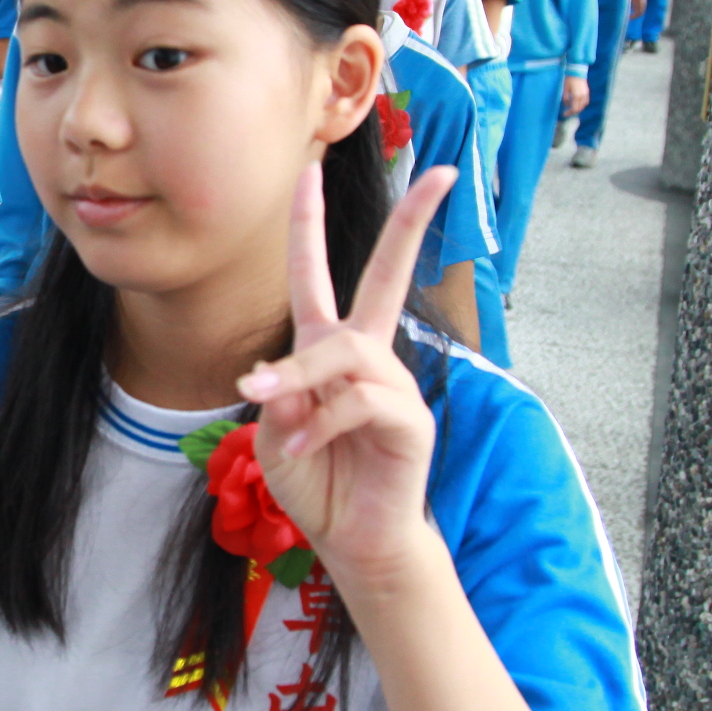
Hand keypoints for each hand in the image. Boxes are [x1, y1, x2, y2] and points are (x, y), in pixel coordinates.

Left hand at [235, 163, 448, 597]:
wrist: (352, 540)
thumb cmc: (315, 483)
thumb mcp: (275, 437)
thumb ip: (280, 400)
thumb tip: (291, 376)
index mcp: (329, 351)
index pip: (317, 277)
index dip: (309, 224)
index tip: (310, 169)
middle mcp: (367, 357)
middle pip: (387, 277)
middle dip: (411, 224)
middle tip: (440, 174)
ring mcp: (394, 385)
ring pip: (346, 351)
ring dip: (303, 374)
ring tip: (271, 402)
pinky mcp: (410, 421)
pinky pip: (361, 402)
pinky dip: (324, 423)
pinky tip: (303, 449)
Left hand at [561, 76, 588, 117]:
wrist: (577, 71)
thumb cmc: (569, 79)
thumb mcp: (564, 89)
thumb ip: (565, 98)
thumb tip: (566, 105)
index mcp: (576, 96)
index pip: (574, 109)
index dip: (569, 113)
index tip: (564, 114)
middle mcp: (582, 96)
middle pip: (579, 109)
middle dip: (573, 112)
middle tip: (567, 112)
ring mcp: (586, 94)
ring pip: (583, 106)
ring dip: (578, 109)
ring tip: (572, 108)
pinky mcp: (587, 91)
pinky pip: (586, 101)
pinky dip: (582, 104)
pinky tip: (577, 103)